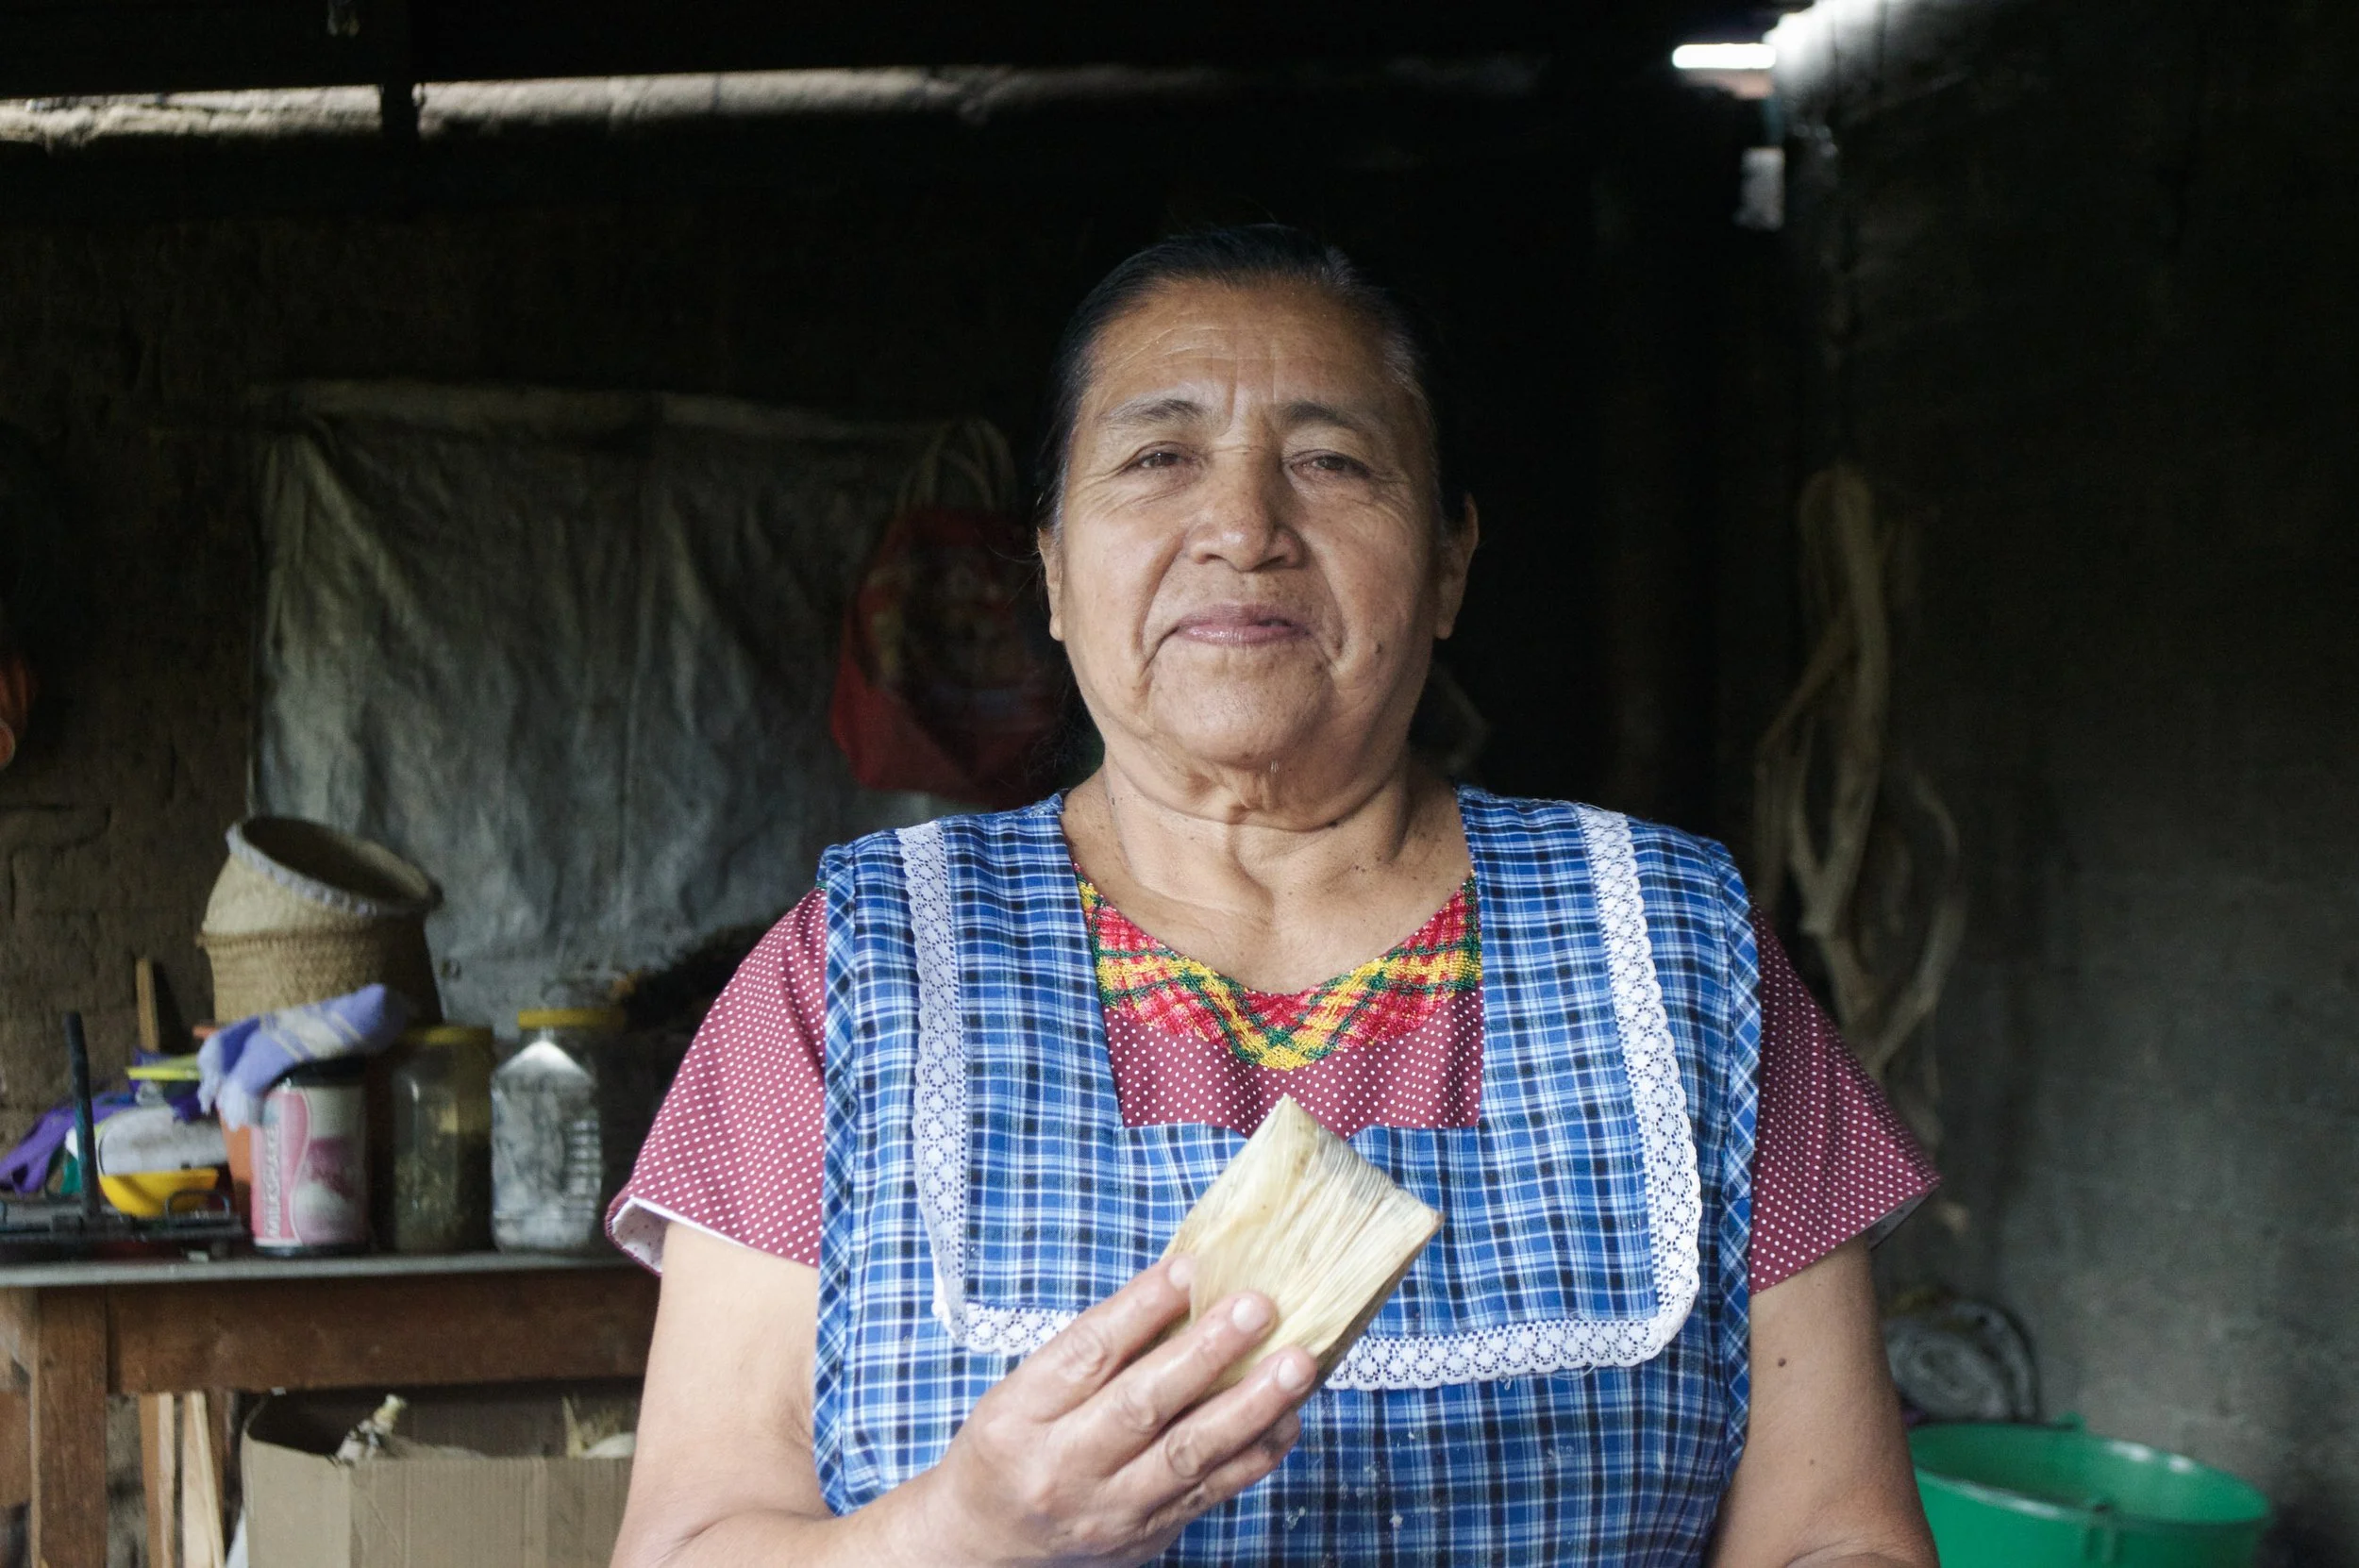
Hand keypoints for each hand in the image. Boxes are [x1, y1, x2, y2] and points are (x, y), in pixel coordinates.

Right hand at [911, 1255, 1314, 1566]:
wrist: (987, 1545)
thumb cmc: (1013, 1447)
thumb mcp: (1025, 1390)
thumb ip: (1096, 1350)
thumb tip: (1184, 1287)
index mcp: (1022, 1415)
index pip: (1087, 1353)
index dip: (1142, 1308)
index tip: (1192, 1268)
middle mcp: (1064, 1466)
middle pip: (1142, 1404)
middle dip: (1207, 1353)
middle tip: (1259, 1308)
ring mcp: (1110, 1509)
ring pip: (1188, 1454)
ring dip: (1250, 1405)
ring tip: (1297, 1364)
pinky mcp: (1149, 1536)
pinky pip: (1211, 1493)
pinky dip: (1256, 1453)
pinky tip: (1288, 1417)